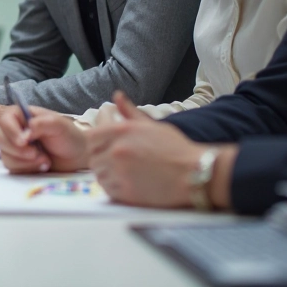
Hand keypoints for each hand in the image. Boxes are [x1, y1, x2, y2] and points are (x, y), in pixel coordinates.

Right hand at [0, 106, 88, 173]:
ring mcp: (14, 147)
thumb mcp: (58, 125)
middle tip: (36, 154)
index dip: (11, 132)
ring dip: (25, 161)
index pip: (4, 120)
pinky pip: (12, 168)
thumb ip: (41, 123)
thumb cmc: (68, 135)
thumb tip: (25, 133)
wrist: (77, 155)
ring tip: (45, 159)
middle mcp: (14, 130)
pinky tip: (42, 165)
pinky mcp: (17, 162)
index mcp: (21, 116)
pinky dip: (27, 168)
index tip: (24, 142)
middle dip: (17, 150)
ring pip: (5, 155)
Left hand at [87, 92, 204, 207]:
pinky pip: (108, 190)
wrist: (194, 173)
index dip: (98, 145)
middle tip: (119, 164)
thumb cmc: (176, 148)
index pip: (91, 138)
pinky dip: (115, 189)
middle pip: (93, 158)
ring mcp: (120, 172)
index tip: (108, 149)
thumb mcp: (152, 125)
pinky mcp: (126, 192)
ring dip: (108, 175)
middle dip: (103, 161)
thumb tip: (117, 95)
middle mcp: (117, 150)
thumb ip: (130, 111)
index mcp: (122, 130)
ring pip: (99, 175)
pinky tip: (129, 185)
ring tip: (126, 175)